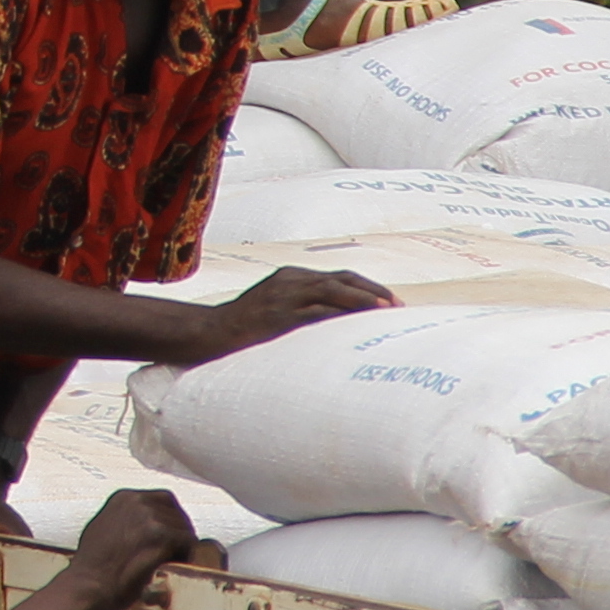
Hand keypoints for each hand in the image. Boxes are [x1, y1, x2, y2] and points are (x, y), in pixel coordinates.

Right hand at [67, 486, 204, 594]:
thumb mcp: (103, 528)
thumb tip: (143, 527)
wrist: (88, 586)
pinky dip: (186, 556)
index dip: (171, 520)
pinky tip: (173, 567)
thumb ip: (124, 520)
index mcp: (124, 498)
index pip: (163, 499)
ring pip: (185, 529)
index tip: (171, 537)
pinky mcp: (160, 536)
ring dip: (182, 547)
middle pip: (177, 513)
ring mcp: (149, 517)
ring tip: (171, 564)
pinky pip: (189, 543)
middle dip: (179, 533)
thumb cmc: (92, 567)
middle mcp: (137, 501)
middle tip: (176, 554)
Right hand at [170, 264, 397, 364]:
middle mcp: (291, 280)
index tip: (390, 301)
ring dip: (363, 300)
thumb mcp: (276, 310)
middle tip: (398, 306)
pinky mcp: (279, 315)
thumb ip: (303, 310)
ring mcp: (284, 296)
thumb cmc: (245, 328)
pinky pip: (316, 312)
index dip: (367, 288)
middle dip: (373, 292)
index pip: (339, 277)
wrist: (210, 333)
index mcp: (291, 276)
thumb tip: (337, 324)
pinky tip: (356, 323)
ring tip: (387, 310)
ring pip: (333, 291)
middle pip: (342, 280)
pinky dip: (340, 314)